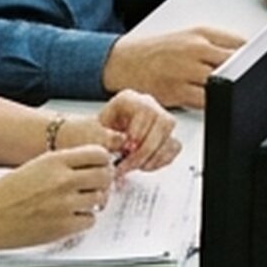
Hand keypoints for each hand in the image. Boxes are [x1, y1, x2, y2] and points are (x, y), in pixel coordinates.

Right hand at [0, 147, 115, 251]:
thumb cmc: (3, 194)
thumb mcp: (34, 166)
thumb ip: (62, 165)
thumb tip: (90, 165)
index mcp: (54, 161)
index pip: (98, 154)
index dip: (102, 160)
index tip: (100, 166)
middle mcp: (63, 180)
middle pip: (105, 176)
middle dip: (102, 181)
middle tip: (94, 186)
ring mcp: (65, 204)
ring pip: (100, 199)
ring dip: (92, 201)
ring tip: (77, 202)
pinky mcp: (63, 227)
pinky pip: (90, 220)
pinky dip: (83, 219)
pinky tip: (70, 217)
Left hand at [58, 92, 180, 172]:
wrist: (94, 142)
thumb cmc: (93, 136)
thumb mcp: (93, 134)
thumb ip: (107, 137)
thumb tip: (123, 140)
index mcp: (129, 100)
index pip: (145, 109)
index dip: (139, 130)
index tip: (128, 148)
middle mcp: (148, 106)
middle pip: (163, 124)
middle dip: (146, 149)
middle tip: (130, 164)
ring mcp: (159, 121)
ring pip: (170, 138)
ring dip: (153, 157)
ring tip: (135, 166)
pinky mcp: (166, 136)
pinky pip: (173, 148)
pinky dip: (160, 160)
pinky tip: (144, 165)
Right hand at [104, 23, 244, 109]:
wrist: (125, 61)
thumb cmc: (159, 51)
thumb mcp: (190, 36)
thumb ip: (219, 43)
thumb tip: (249, 53)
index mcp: (202, 34)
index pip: (241, 43)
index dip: (255, 56)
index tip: (261, 64)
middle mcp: (195, 49)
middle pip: (235, 62)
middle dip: (246, 74)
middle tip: (252, 82)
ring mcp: (185, 71)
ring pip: (222, 82)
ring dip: (232, 89)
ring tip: (235, 94)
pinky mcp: (176, 91)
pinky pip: (206, 101)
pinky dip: (215, 103)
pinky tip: (217, 102)